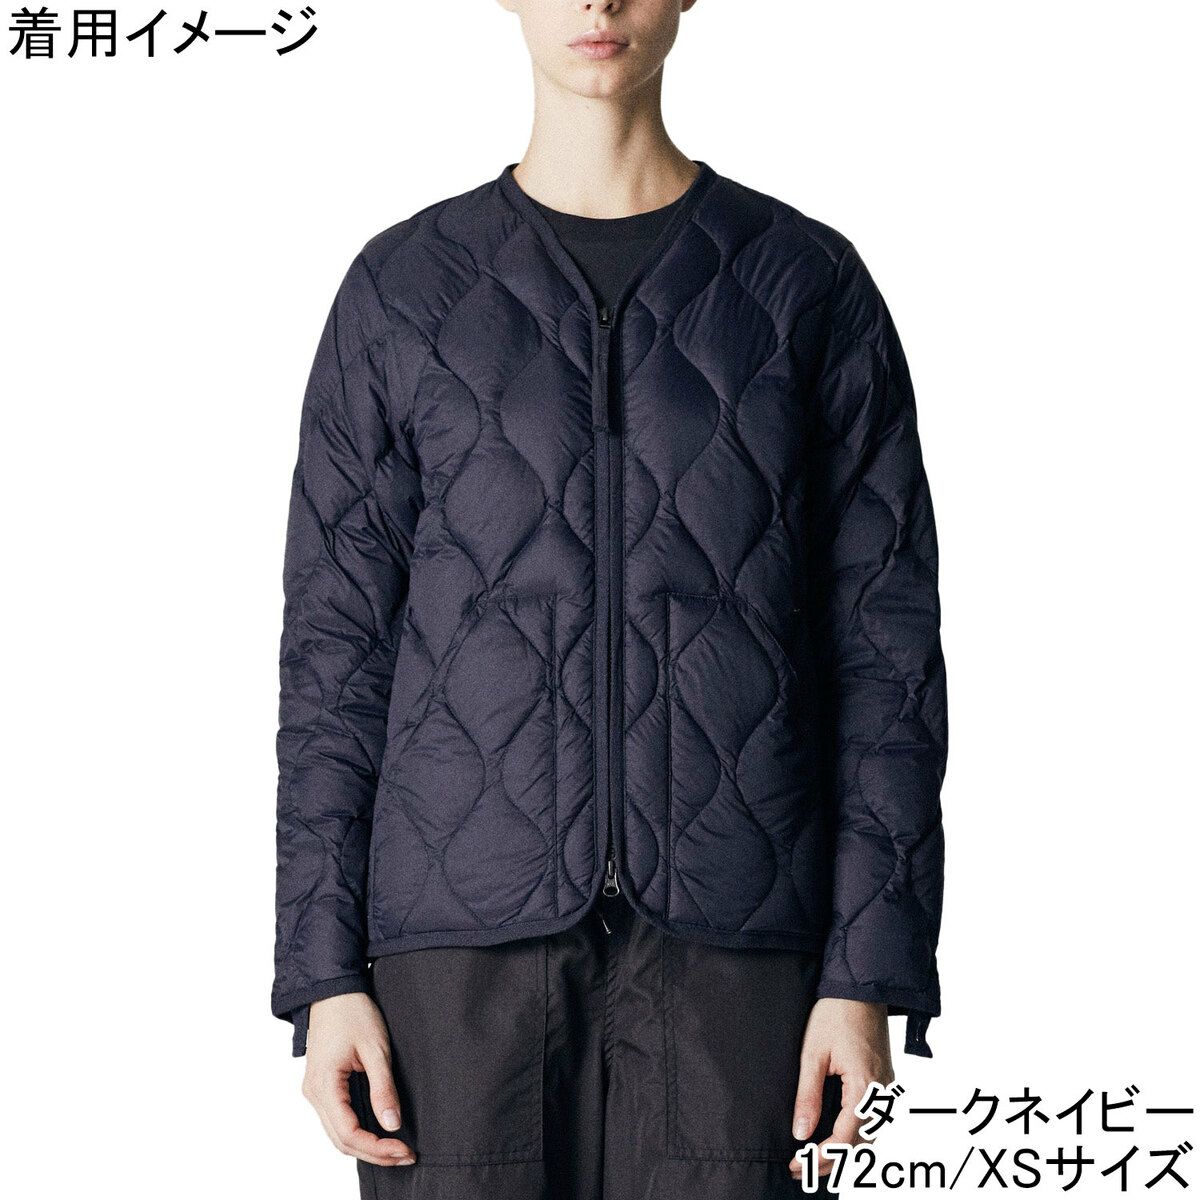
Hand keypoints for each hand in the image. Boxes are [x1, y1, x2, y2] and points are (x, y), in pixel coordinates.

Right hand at [301, 992, 415, 1167]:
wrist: (333, 989)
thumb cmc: (353, 1012)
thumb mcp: (375, 1049)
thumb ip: (383, 1088)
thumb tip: (392, 1124)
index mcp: (324, 1085)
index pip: (349, 1134)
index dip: (377, 1148)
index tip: (404, 1150)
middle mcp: (313, 1093)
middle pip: (341, 1140)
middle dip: (374, 1153)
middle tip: (406, 1155)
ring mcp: (314, 1090)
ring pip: (337, 1133)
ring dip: (365, 1145)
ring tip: (396, 1149)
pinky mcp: (321, 1085)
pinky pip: (336, 1118)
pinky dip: (357, 1131)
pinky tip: (378, 1132)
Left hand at [790, 998, 893, 1182]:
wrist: (862, 986)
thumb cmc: (836, 1013)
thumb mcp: (813, 1052)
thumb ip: (808, 1095)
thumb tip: (800, 1133)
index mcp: (865, 1086)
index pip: (845, 1139)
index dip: (820, 1157)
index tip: (796, 1165)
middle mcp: (882, 1092)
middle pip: (861, 1145)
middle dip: (832, 1161)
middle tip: (801, 1169)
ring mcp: (887, 1087)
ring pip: (871, 1136)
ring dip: (845, 1152)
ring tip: (814, 1159)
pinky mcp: (885, 1080)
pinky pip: (874, 1119)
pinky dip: (856, 1136)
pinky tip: (836, 1137)